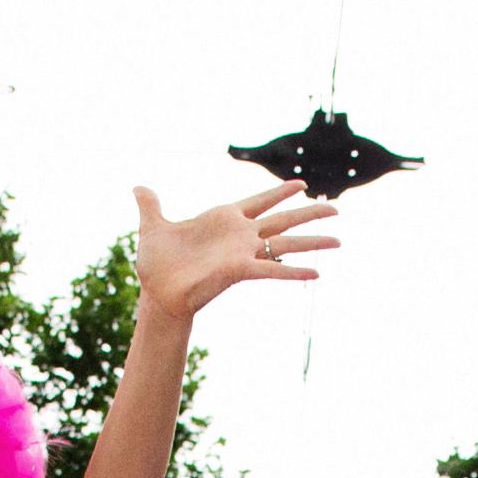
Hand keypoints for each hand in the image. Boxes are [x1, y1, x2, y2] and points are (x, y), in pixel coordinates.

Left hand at [132, 181, 339, 326]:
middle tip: (336, 209)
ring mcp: (243, 253)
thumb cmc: (157, 265)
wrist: (156, 293)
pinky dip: (293, 270)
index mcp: (224, 220)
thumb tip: (138, 187)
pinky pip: (272, 269)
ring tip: (340, 240)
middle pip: (282, 218)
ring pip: (285, 242)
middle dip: (309, 213)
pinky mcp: (240, 270)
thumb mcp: (153, 227)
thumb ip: (150, 205)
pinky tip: (317, 274)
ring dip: (312, 241)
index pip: (259, 201)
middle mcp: (240, 235)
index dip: (279, 192)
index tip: (301, 184)